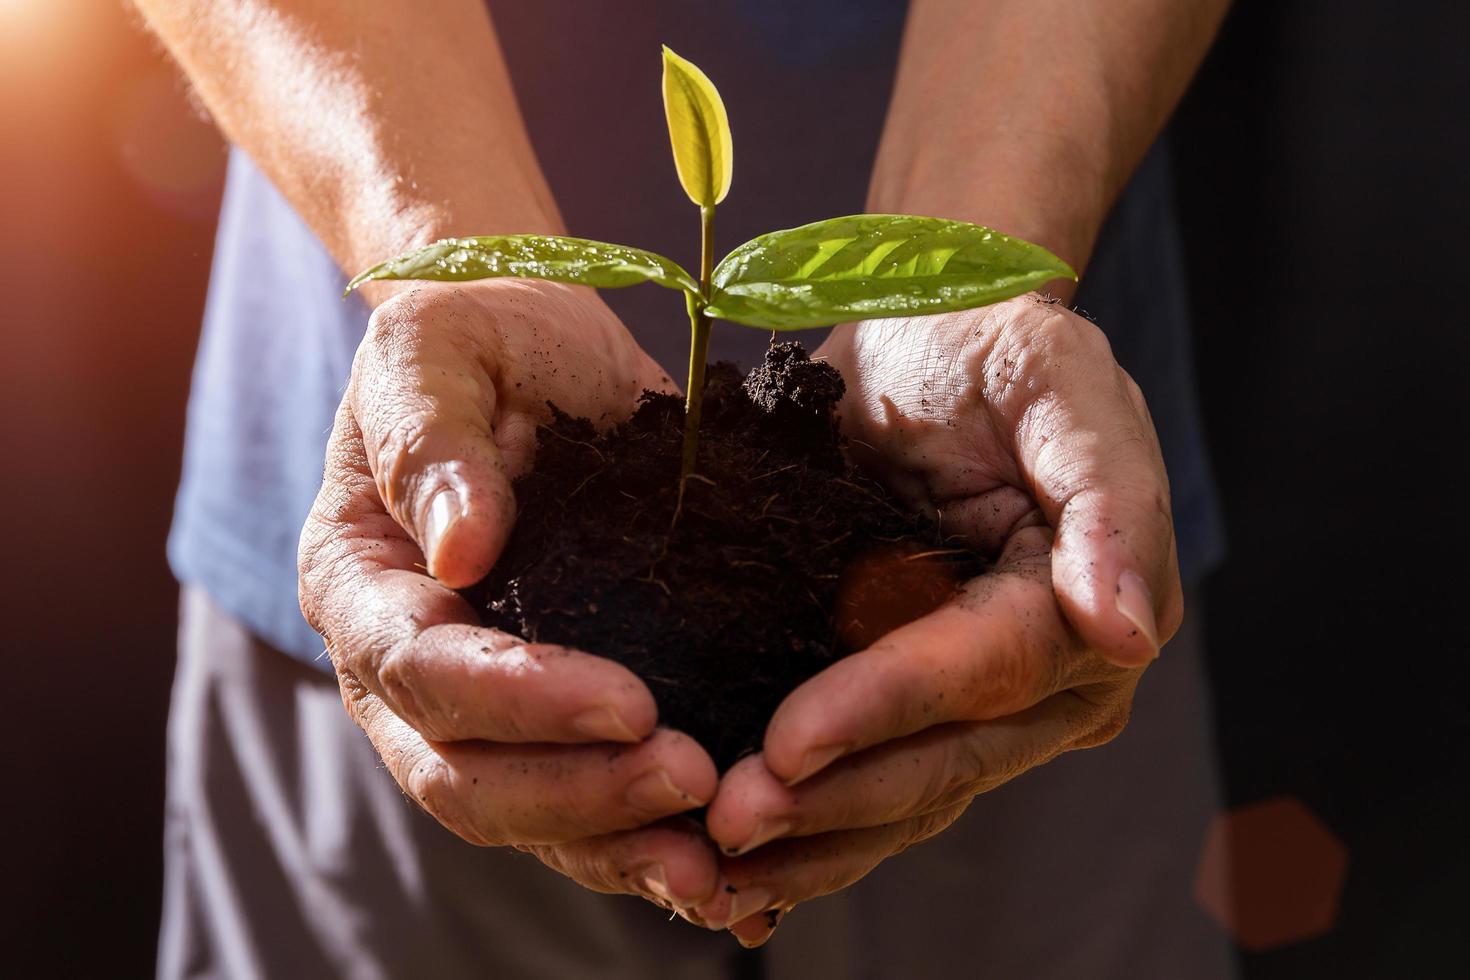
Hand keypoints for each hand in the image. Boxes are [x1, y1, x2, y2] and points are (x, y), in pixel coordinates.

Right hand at [298, 280, 721, 913]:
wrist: (530, 346)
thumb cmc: (476, 337)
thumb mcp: (437, 350)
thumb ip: (434, 439)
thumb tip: (461, 545)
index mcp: (365, 584)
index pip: (422, 670)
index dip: (519, 700)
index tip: (628, 705)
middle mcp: (410, 667)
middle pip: (469, 775)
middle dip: (579, 796)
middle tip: (693, 785)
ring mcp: (485, 702)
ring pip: (531, 813)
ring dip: (621, 847)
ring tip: (718, 872)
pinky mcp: (559, 709)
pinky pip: (590, 798)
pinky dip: (649, 842)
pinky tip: (730, 879)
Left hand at [691, 294, 1182, 944]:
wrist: (930, 342)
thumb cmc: (1000, 352)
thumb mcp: (1065, 387)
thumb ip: (1109, 499)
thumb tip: (1127, 630)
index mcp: (1089, 615)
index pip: (985, 675)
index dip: (887, 711)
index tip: (789, 745)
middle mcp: (1042, 686)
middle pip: (941, 761)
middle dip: (834, 801)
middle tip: (729, 825)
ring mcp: (972, 707)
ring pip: (899, 797)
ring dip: (811, 839)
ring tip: (710, 866)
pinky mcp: (900, 700)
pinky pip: (860, 782)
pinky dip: (805, 829)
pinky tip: (731, 871)